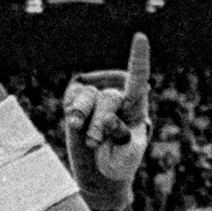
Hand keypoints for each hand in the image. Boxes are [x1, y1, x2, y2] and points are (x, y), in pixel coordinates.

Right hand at [62, 33, 151, 208]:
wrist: (100, 172)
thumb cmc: (121, 162)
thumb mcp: (128, 156)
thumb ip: (123, 137)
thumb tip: (108, 116)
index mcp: (137, 102)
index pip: (138, 77)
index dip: (138, 57)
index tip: (140, 37)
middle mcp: (117, 92)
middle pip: (109, 98)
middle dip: (102, 124)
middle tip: (97, 142)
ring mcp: (94, 93)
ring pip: (88, 98)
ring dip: (86, 122)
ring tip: (89, 140)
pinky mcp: (75, 98)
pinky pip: (72, 99)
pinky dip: (73, 115)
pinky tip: (77, 125)